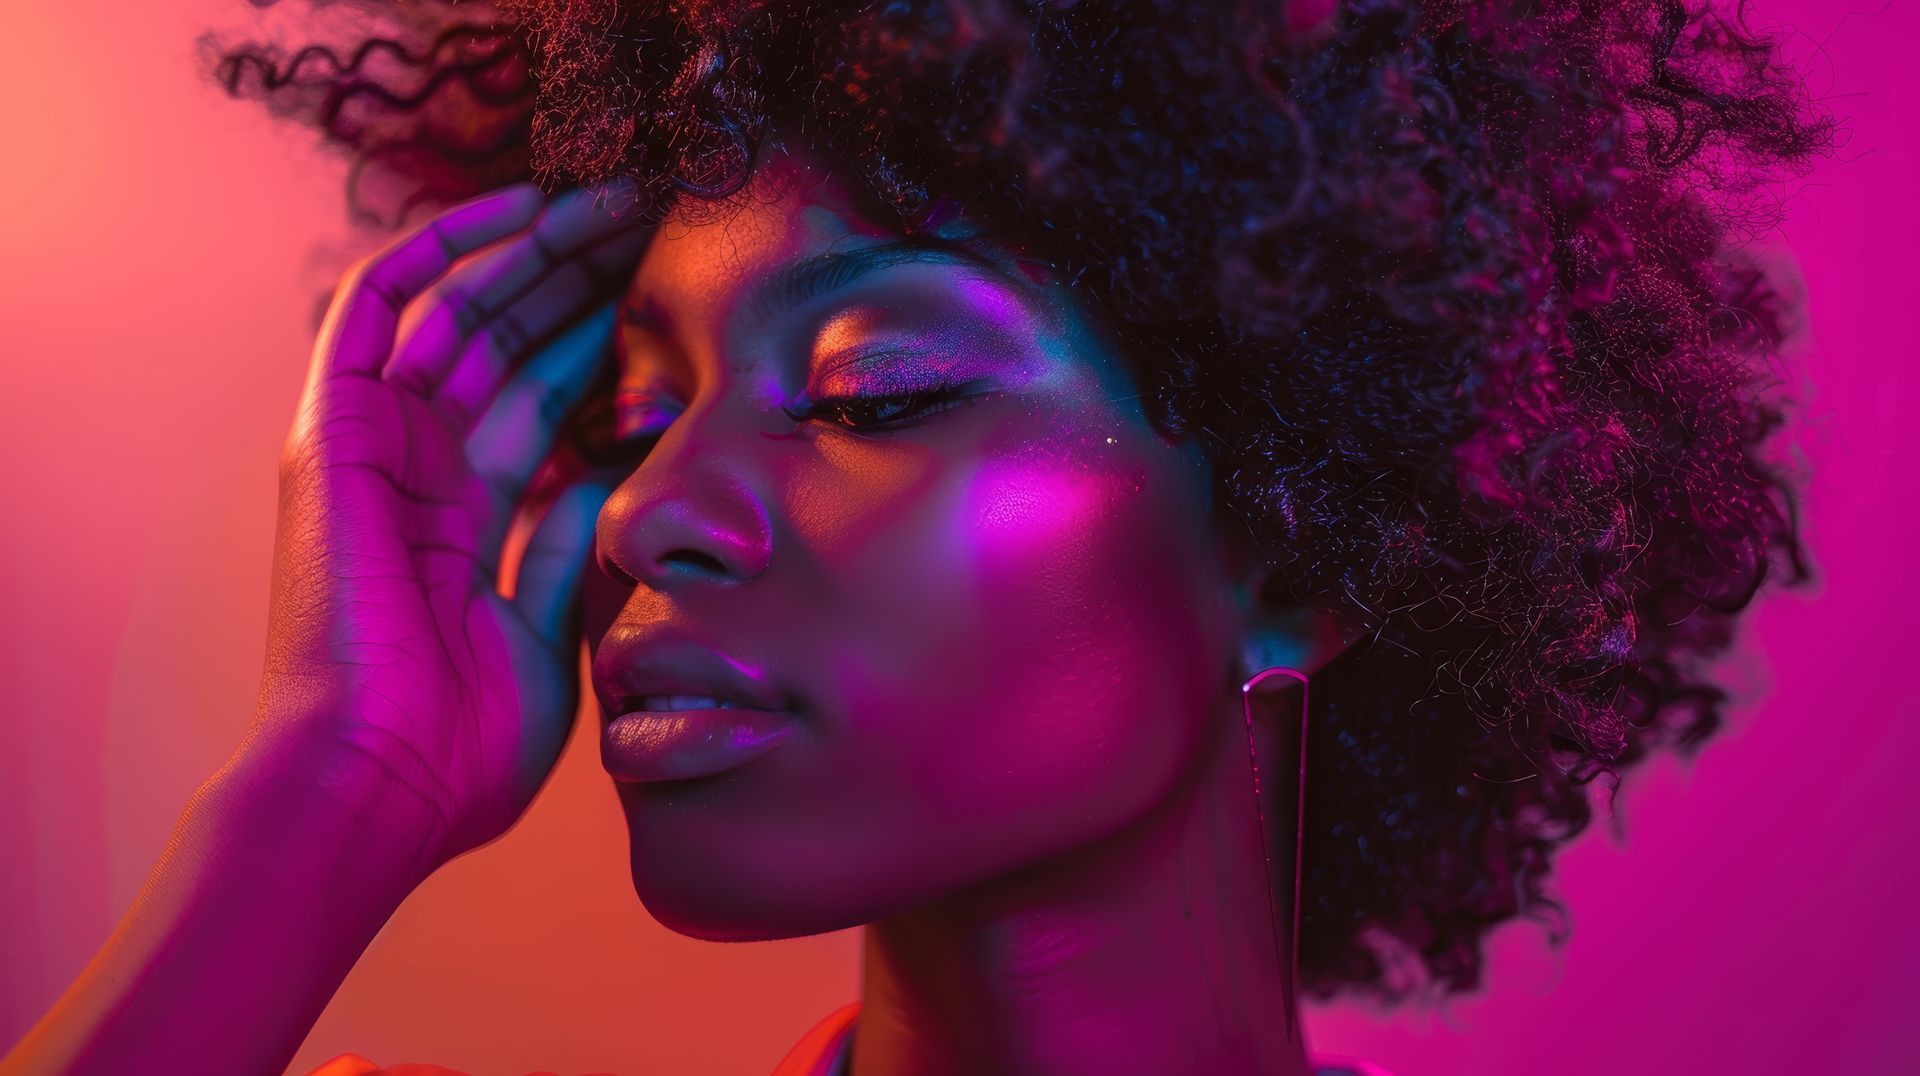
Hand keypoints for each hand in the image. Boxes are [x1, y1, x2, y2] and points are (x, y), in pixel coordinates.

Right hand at [238, 183, 648, 876]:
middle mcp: (416, 468)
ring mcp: (373, 446)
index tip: (671, 288)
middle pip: (504, 339)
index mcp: (462, 518)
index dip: (601, 335)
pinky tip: (512, 206)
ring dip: (531, 247)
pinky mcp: (334, 432)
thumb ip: (569, 546)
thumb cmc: (459, 747)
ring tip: (613, 198)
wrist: (379, 785)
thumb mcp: (548, 636)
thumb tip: (611, 471)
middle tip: (654, 217)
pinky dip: (436, 250)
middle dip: (577, 273)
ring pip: (456, 309)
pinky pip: (375, 309)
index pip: (541, 395)